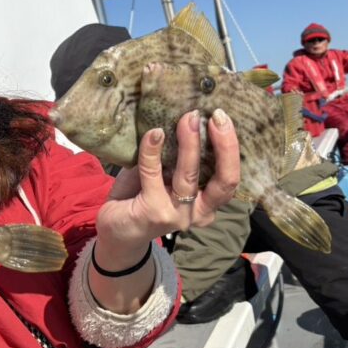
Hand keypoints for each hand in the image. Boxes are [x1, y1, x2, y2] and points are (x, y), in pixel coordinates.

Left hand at [96, 110, 239, 263]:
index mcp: (207, 204)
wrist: (116, 230)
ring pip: (188, 175)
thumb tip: (180, 120)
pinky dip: (152, 150)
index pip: (230, 178)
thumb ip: (174, 157)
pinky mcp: (153, 212)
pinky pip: (153, 173)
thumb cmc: (141, 197)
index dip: (231, 148)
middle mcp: (198, 213)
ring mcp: (177, 215)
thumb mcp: (163, 175)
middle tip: (215, 117)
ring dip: (189, 144)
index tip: (221, 118)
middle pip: (223, 181)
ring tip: (186, 120)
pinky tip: (153, 134)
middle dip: (224, 145)